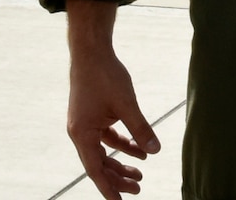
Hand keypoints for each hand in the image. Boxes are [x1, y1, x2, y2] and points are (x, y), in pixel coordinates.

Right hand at [65, 0, 161, 198]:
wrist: (91, 50)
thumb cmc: (104, 75)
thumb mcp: (126, 105)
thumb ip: (140, 130)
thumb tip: (155, 151)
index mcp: (82, 134)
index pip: (95, 170)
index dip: (108, 188)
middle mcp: (80, 132)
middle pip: (99, 164)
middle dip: (118, 178)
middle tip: (138, 189)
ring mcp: (85, 124)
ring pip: (103, 152)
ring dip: (120, 163)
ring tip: (139, 176)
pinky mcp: (92, 115)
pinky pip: (107, 137)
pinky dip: (122, 144)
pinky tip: (139, 152)